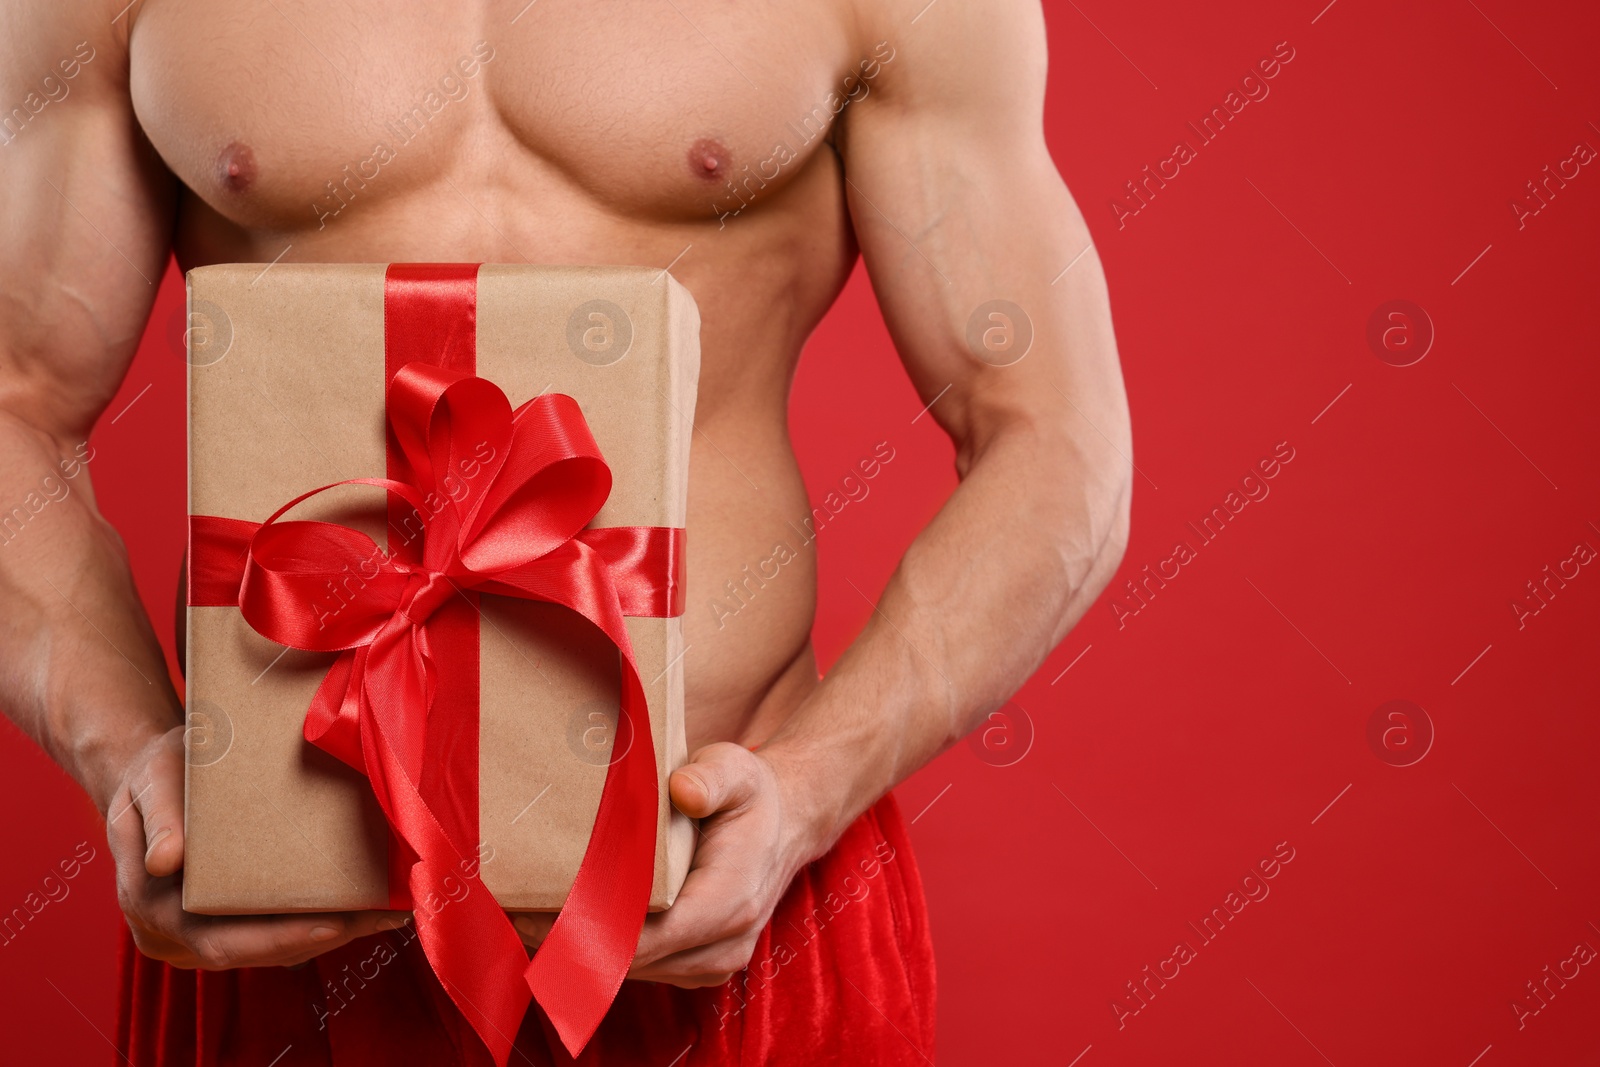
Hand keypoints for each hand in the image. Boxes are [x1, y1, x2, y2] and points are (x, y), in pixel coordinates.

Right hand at [106, 725, 407, 968]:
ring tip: (389, 912)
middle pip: (257, 952)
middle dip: (324, 937)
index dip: (277, 938)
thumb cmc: (156, 773)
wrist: (151, 778)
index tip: (331, 924)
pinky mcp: (227, 922)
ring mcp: (200, 935)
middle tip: (383, 918)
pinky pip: (276, 932)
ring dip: (332, 933)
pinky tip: (366, 904)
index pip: (218, 942)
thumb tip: (165, 861)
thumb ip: (160, 816)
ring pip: (272, 948)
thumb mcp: (153, 780)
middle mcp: (174, 934)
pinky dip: (319, 921)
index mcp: (150, 906)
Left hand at [514, 742, 815, 987]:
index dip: (586, 930)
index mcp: (731, 901)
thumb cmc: (752, 796)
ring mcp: (711, 964)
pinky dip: (599, 950)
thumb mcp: (739, 768)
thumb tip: (684, 790)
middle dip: (566, 940)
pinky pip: (638, 969)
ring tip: (520, 915)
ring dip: (577, 950)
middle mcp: (723, 945)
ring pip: (628, 973)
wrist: (785, 827)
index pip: (647, 938)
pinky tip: (561, 923)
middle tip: (507, 909)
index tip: (533, 911)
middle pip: (629, 962)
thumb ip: (713, 776)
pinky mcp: (695, 967)